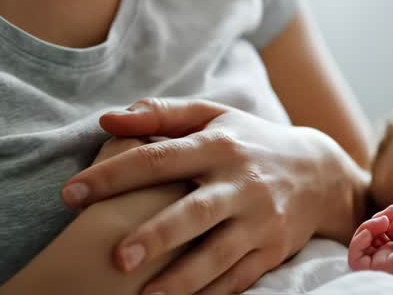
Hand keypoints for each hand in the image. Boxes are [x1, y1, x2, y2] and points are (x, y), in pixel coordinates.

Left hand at [62, 98, 360, 294]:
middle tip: (117, 256)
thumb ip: (159, 116)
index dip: (114, 175)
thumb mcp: (212, 116)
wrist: (321, 172)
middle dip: (157, 234)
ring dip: (182, 278)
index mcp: (218, 145)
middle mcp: (239, 182)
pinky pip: (238, 279)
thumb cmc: (250, 141)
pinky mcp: (271, 250)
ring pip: (218, 253)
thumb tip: (107, 120)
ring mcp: (258, 219)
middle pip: (194, 210)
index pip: (159, 157)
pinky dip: (210, 294)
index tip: (71, 194)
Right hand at [347, 205, 392, 293]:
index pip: (378, 233)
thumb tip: (383, 218)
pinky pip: (354, 257)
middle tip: (388, 215)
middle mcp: (386, 260)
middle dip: (373, 221)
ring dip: (366, 228)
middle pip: (367, 238)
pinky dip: (358, 241)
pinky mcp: (373, 272)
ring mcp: (379, 266)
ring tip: (382, 222)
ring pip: (359, 246)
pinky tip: (370, 231)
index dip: (381, 218)